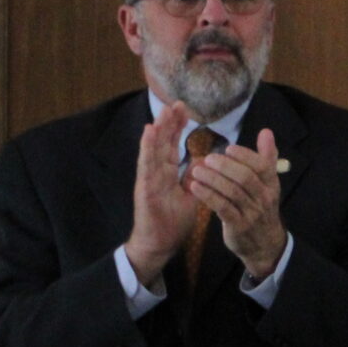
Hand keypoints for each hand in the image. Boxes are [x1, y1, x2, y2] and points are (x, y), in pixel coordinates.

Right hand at [122, 101, 197, 277]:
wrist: (159, 244)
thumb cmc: (172, 221)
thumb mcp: (189, 196)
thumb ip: (193, 178)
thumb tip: (203, 163)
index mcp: (166, 173)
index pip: (172, 145)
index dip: (177, 128)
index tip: (185, 110)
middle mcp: (156, 172)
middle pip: (162, 143)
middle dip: (168, 122)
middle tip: (176, 102)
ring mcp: (148, 179)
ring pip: (152, 150)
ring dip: (157, 130)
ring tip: (162, 112)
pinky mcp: (144, 189)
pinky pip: (146, 165)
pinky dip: (147, 148)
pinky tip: (149, 133)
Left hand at [189, 126, 288, 276]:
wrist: (264, 244)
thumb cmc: (260, 208)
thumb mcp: (267, 184)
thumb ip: (266, 158)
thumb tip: (266, 132)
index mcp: (271, 184)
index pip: (262, 166)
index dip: (244, 155)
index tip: (227, 148)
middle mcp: (264, 198)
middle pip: (245, 177)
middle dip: (225, 166)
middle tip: (208, 158)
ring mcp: (251, 212)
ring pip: (232, 192)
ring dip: (212, 179)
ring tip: (196, 170)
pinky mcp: (238, 225)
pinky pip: (222, 207)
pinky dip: (208, 196)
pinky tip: (194, 187)